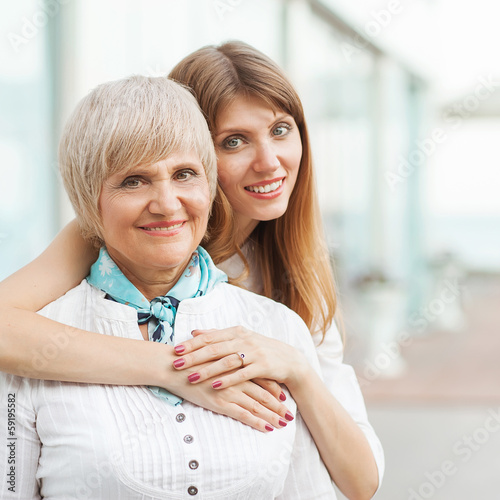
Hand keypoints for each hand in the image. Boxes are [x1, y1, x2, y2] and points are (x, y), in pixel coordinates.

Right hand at [168, 360, 292, 432]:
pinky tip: (267, 428)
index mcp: (236, 366)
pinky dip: (257, 422)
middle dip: (278, 405)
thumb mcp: (209, 356)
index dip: (273, 387)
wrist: (174, 366)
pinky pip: (244, 414)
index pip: (260, 378)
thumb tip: (229, 362)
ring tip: (284, 423)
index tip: (284, 395)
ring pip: (257, 405)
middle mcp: (236, 378)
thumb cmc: (190, 361)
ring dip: (272, 415)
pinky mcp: (221, 402)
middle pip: (263, 392)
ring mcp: (230, 390)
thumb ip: (222, 358)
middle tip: (290, 414)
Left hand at [172, 326, 309, 389]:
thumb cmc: (260, 349)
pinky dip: (227, 379)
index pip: (210, 337)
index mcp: (236, 332)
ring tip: (191, 377)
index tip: (176, 350)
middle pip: (214, 348)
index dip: (192, 343)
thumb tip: (194, 331)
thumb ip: (217, 335)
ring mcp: (254, 353)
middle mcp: (244, 340)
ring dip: (207, 370)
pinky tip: (215, 385)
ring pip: (226, 361)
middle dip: (194, 357)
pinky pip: (241, 374)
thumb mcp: (240, 338)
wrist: (289, 359)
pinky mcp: (262, 367)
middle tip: (176, 363)